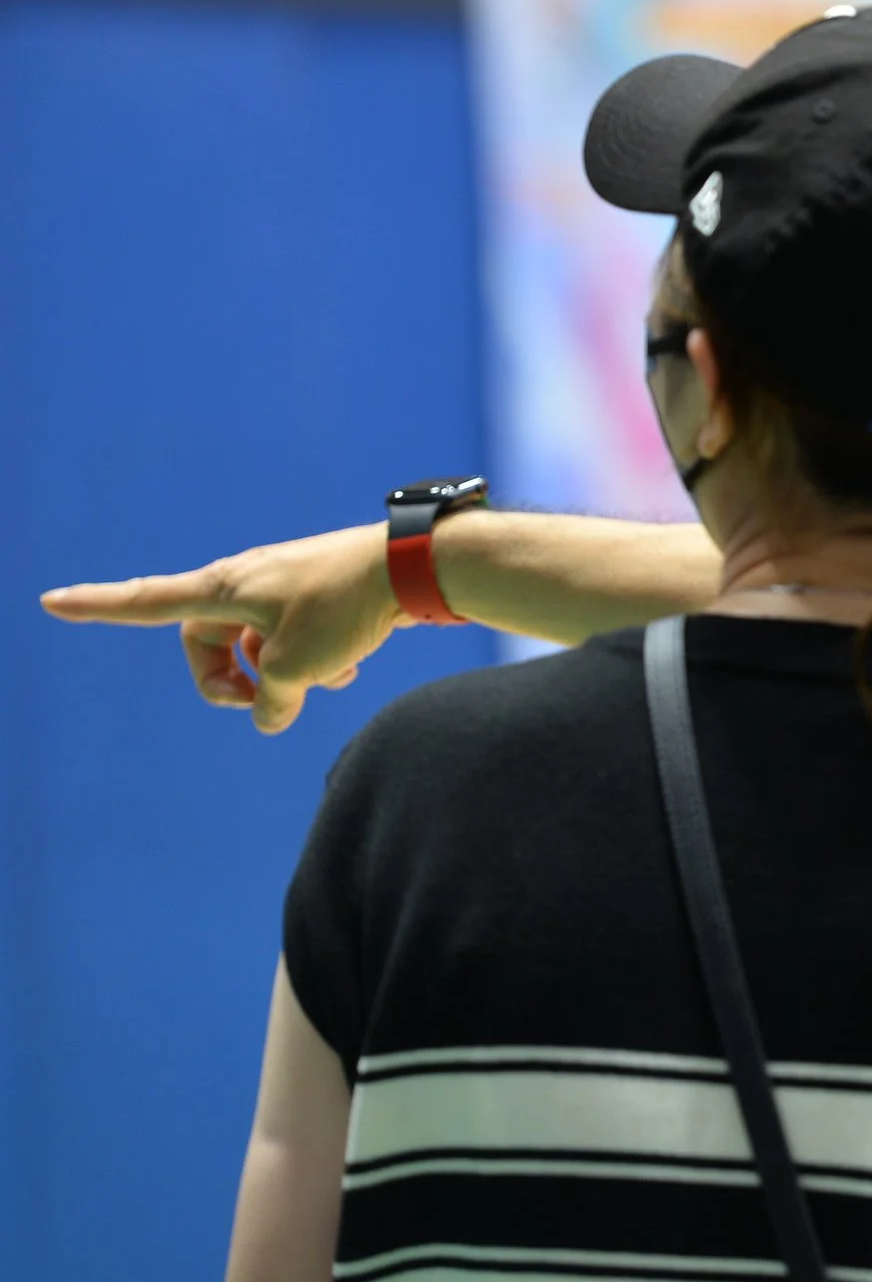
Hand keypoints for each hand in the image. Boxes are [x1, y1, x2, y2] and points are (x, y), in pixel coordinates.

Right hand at [40, 525, 405, 733]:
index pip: (145, 601)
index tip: (51, 600)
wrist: (412, 567)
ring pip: (259, 644)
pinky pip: (295, 636)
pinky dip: (313, 659)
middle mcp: (245, 581)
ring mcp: (282, 585)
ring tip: (325, 680)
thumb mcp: (297, 667)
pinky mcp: (317, 593)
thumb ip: (271, 699)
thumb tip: (272, 714)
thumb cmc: (344, 608)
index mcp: (222, 589)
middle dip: (228, 680)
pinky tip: (348, 669)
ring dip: (283, 673)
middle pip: (207, 642)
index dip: (98, 607)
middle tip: (261, 701)